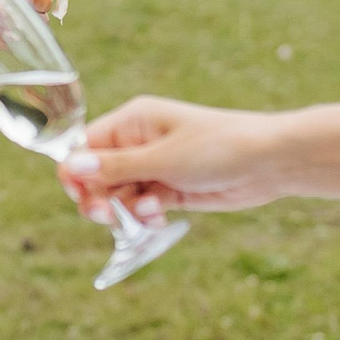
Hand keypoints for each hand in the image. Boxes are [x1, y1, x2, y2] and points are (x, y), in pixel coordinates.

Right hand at [59, 96, 288, 219]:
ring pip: (118, 195)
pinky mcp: (169, 189)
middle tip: (110, 216)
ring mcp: (154, 166)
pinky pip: (141, 206)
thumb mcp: (163, 158)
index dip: (77, 173)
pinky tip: (161, 216)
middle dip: (99, 198)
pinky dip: (145, 215)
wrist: (269, 162)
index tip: (84, 197)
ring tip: (150, 211)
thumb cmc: (218, 148)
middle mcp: (138, 143)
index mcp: (132, 122)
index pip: (84, 147)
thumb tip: (71, 165)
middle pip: (96, 175)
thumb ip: (115, 166)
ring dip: (126, 209)